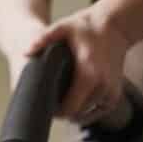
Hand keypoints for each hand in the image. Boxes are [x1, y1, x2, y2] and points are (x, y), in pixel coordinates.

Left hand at [25, 3, 129, 124]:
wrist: (117, 25)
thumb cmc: (88, 26)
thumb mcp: (64, 27)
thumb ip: (45, 38)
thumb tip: (26, 52)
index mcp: (89, 75)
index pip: (68, 109)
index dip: (54, 112)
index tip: (45, 105)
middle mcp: (102, 87)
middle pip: (75, 115)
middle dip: (62, 112)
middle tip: (50, 103)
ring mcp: (110, 93)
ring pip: (84, 116)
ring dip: (72, 112)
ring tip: (61, 100)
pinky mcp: (114, 97)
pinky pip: (95, 114)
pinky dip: (84, 111)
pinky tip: (74, 102)